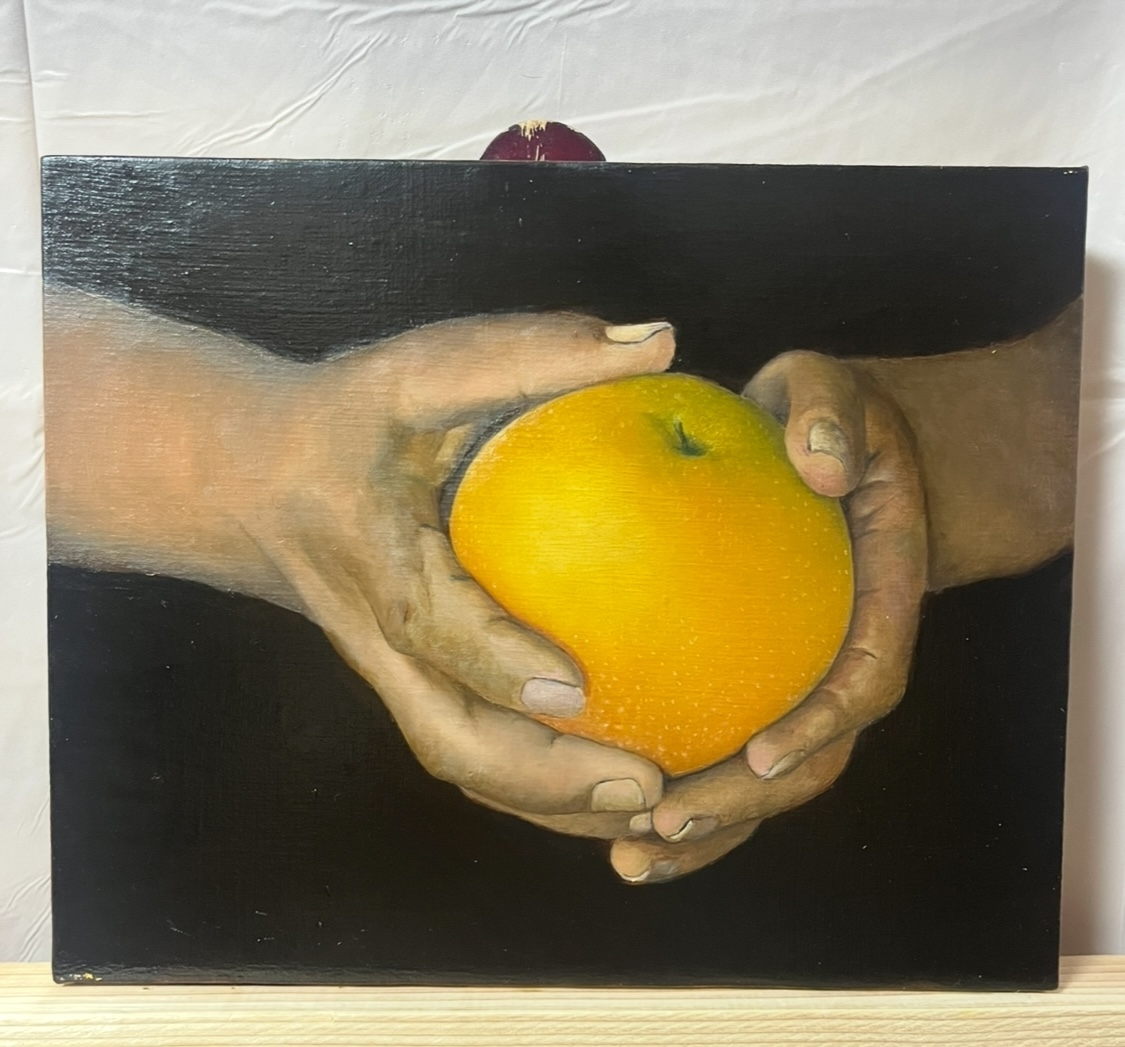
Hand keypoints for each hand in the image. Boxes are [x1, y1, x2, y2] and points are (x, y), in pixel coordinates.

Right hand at [247, 314, 681, 819]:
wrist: (254, 478)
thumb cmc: (344, 420)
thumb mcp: (420, 369)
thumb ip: (530, 353)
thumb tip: (660, 343)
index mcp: (376, 564)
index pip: (433, 626)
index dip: (498, 661)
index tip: (579, 687)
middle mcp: (380, 639)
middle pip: (450, 740)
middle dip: (546, 782)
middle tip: (650, 788)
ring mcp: (391, 672)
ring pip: (464, 759)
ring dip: (552, 802)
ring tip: (654, 809)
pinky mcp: (410, 679)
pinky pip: (472, 743)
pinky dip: (539, 777)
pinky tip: (611, 771)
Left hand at [607, 350, 927, 881]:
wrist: (832, 448)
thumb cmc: (832, 421)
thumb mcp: (837, 395)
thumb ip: (835, 417)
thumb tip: (820, 464)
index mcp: (878, 605)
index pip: (865, 680)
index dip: (821, 724)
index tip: (758, 751)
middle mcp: (840, 658)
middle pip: (810, 760)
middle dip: (743, 804)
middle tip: (662, 822)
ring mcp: (795, 679)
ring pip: (760, 778)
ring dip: (703, 827)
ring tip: (627, 853)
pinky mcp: (749, 678)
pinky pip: (713, 740)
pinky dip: (670, 780)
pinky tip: (595, 804)